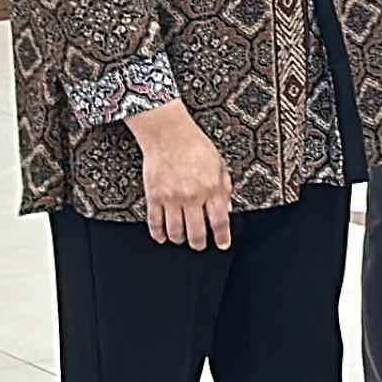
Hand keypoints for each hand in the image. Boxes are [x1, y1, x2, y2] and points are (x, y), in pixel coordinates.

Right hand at [130, 101, 232, 249]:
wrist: (169, 135)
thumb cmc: (196, 147)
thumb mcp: (220, 165)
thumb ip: (224, 188)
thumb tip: (227, 209)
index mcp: (212, 188)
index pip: (219, 221)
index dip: (222, 236)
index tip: (222, 245)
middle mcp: (192, 196)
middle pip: (196, 231)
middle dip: (199, 243)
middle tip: (199, 246)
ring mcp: (171, 198)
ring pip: (175, 231)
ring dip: (179, 239)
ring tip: (182, 240)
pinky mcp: (154, 196)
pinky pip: (155, 222)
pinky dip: (158, 234)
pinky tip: (162, 237)